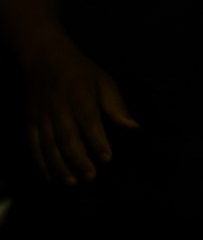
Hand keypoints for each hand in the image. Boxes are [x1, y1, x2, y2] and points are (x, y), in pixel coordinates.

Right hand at [23, 36, 138, 183]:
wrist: (44, 57)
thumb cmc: (81, 72)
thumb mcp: (103, 81)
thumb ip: (117, 106)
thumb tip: (135, 128)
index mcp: (79, 94)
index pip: (88, 120)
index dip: (97, 140)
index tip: (107, 158)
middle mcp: (58, 106)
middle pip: (67, 136)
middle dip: (78, 158)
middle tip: (90, 176)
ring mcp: (41, 115)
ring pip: (48, 144)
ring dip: (59, 165)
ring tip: (71, 182)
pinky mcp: (29, 121)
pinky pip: (33, 144)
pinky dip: (40, 163)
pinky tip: (51, 177)